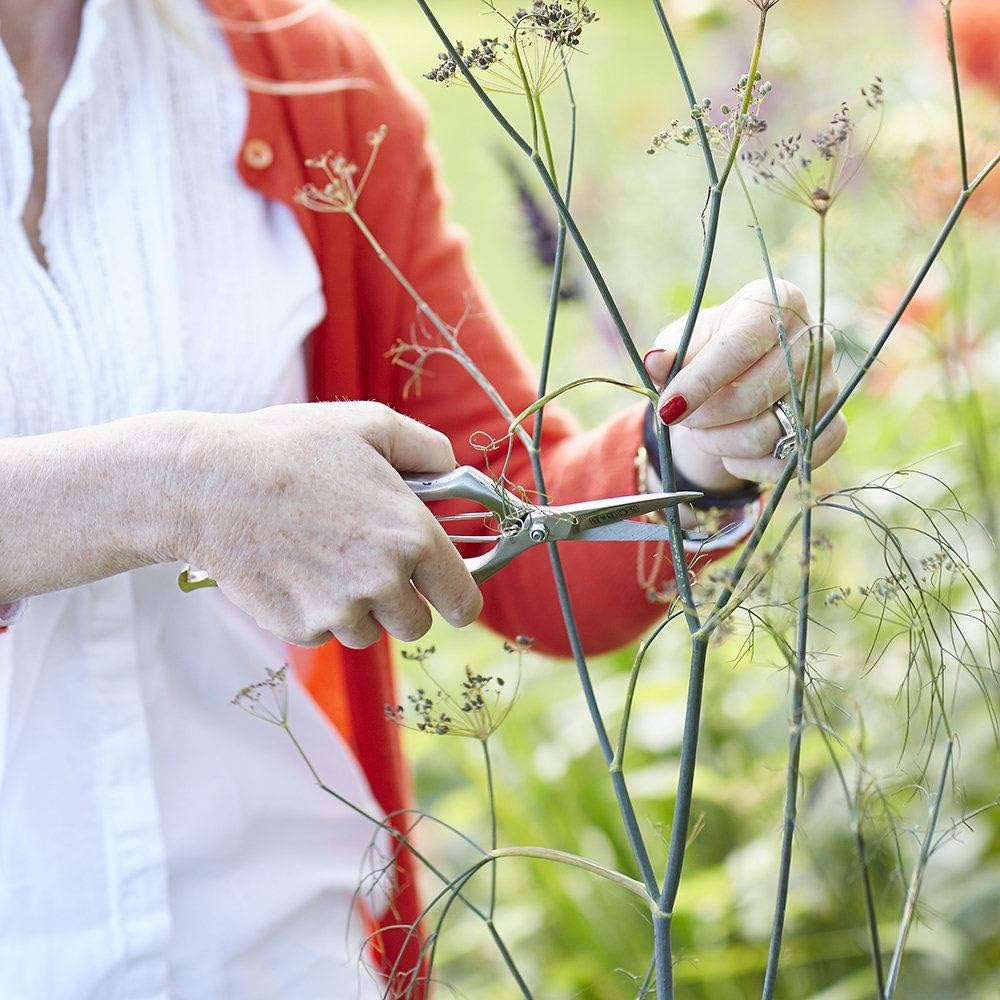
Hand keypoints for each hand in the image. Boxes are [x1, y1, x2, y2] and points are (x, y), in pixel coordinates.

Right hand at [170, 402, 482, 647]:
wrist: (209, 483)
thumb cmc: (291, 447)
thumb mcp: (370, 425)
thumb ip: (427, 449)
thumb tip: (453, 472)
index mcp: (413, 537)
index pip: (463, 602)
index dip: (456, 598)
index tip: (444, 592)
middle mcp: (383, 582)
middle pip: (416, 625)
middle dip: (401, 601)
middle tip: (370, 565)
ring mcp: (340, 610)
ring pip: (368, 632)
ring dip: (357, 608)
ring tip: (322, 558)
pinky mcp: (300, 627)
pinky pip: (323, 633)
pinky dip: (314, 611)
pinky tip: (292, 569)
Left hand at [644, 279, 846, 491]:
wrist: (735, 382)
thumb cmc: (706, 352)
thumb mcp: (682, 343)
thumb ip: (670, 353)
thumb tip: (655, 360)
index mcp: (778, 302)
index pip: (740, 345)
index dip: (701, 381)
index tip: (668, 406)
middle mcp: (814, 339)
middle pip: (755, 394)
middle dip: (706, 417)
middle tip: (681, 417)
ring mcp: (829, 384)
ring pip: (770, 433)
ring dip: (722, 442)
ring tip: (704, 431)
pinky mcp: (834, 424)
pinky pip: (793, 460)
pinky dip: (753, 466)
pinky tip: (732, 452)